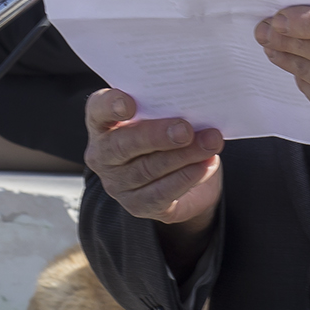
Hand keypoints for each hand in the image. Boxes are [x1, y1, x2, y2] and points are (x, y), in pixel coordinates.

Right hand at [84, 88, 223, 234]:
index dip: (111, 105)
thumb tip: (196, 106)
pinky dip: (187, 177)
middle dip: (156, 136)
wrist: (181, 176)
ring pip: (147, 169)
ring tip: (210, 143)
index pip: (98, 110)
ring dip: (183, 156)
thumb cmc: (168, 133)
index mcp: (103, 122)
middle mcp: (103, 154)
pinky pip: (161, 193)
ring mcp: (117, 183)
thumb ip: (169, 108)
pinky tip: (206, 165)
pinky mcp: (137, 205)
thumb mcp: (164, 115)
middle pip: (122, 145)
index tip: (129, 103)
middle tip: (185, 130)